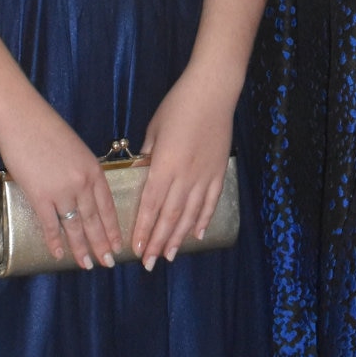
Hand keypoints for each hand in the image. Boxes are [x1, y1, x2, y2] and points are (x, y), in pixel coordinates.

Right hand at [0, 100, 122, 270]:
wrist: (23, 120)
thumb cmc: (48, 130)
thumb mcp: (76, 149)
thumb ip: (82, 172)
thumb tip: (83, 193)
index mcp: (94, 170)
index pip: (108, 205)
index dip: (113, 227)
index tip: (119, 244)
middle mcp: (82, 183)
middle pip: (95, 220)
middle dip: (103, 244)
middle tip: (108, 263)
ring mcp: (61, 191)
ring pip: (76, 226)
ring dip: (82, 248)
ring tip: (88, 265)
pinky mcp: (39, 196)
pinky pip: (50, 224)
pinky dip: (54, 241)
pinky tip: (59, 254)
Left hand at [131, 65, 236, 268]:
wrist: (212, 92)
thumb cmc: (178, 106)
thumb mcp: (154, 128)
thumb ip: (148, 155)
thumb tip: (142, 173)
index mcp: (164, 165)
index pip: (151, 206)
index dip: (144, 230)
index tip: (136, 250)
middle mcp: (184, 176)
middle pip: (169, 217)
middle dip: (158, 242)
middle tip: (149, 264)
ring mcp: (204, 176)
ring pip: (190, 215)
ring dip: (179, 238)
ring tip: (169, 256)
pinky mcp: (219, 171)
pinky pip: (210, 202)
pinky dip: (203, 220)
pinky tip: (197, 234)